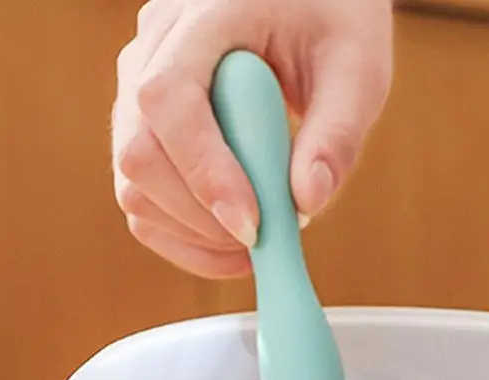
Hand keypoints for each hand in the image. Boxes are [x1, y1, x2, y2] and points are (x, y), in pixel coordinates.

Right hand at [111, 0, 392, 277]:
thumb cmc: (332, 18)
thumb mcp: (356, 66)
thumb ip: (337, 133)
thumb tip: (306, 203)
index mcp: (204, 13)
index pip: (168, 98)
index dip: (204, 172)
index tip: (252, 225)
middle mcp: (153, 45)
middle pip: (139, 150)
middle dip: (199, 215)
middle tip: (263, 243)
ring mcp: (137, 85)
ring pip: (132, 181)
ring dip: (189, 231)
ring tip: (253, 244)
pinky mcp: (142, 124)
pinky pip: (140, 193)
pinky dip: (178, 234)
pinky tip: (228, 246)